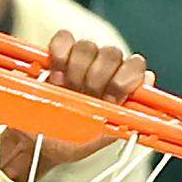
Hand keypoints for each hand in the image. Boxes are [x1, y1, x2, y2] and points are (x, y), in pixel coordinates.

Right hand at [0, 31, 151, 181]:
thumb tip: (149, 82)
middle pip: (112, 53)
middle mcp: (103, 73)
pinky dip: (59, 52)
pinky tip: (55, 73)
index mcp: (117, 93)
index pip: (135, 67)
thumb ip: (122, 117)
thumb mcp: (92, 142)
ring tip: (64, 89)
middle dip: (96, 77)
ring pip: (88, 45)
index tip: (110, 96)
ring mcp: (81, 62)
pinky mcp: (58, 55)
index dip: (125, 77)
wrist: (32, 143)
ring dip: (75, 69)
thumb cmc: (64, 144)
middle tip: (82, 96)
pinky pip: (64, 38)